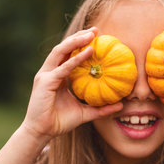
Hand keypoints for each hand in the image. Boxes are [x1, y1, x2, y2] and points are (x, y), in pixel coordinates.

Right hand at [22, 27, 122, 141]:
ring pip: (60, 52)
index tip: (96, 36)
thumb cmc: (60, 122)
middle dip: (79, 36)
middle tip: (96, 30)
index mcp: (57, 75)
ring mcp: (46, 75)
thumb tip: (121, 105)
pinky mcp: (45, 82)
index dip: (80, 43)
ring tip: (91, 35)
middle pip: (64, 48)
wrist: (42, 133)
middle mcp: (50, 72)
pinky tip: (88, 52)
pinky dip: (75, 59)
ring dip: (75, 41)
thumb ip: (101, 108)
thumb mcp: (85, 113)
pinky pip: (63, 68)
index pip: (68, 54)